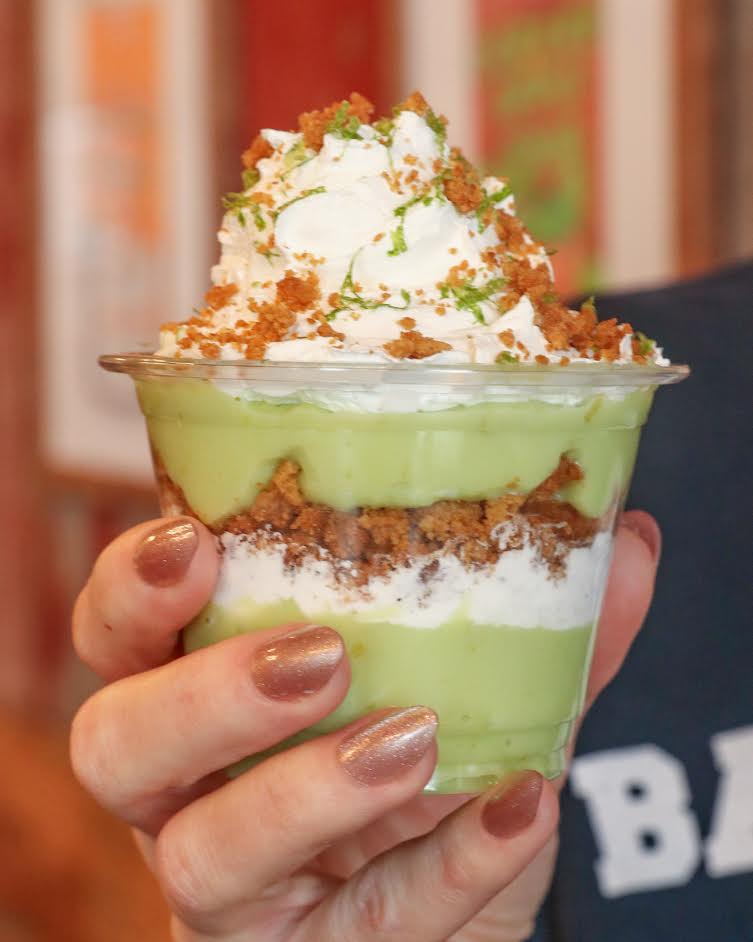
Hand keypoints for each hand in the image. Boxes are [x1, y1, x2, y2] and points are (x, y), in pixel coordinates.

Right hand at [71, 511, 658, 940]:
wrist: (450, 904)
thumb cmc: (430, 775)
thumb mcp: (472, 689)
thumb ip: (536, 624)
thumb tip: (623, 538)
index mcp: (202, 695)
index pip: (116, 637)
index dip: (131, 591)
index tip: (194, 541)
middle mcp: (190, 793)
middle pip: (117, 747)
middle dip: (204, 694)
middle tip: (319, 656)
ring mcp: (236, 891)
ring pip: (201, 858)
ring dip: (307, 792)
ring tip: (412, 741)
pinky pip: (360, 930)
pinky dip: (449, 865)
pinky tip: (521, 808)